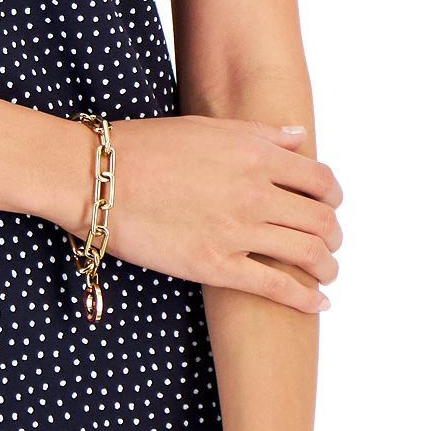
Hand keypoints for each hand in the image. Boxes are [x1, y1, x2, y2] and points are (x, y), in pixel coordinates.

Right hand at [60, 116, 342, 312]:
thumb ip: (258, 133)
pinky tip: (316, 302)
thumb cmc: (143, 148)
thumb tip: (298, 136)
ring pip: (310, 255)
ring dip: (327, 267)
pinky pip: (279, 288)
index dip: (332, 197)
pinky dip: (307, 299)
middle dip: (332, 235)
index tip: (328, 206)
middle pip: (322, 220)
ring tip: (324, 273)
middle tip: (327, 243)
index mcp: (253, 154)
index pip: (320, 180)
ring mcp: (238, 230)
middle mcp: (254, 191)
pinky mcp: (217, 265)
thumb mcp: (205, 127)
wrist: (97, 178)